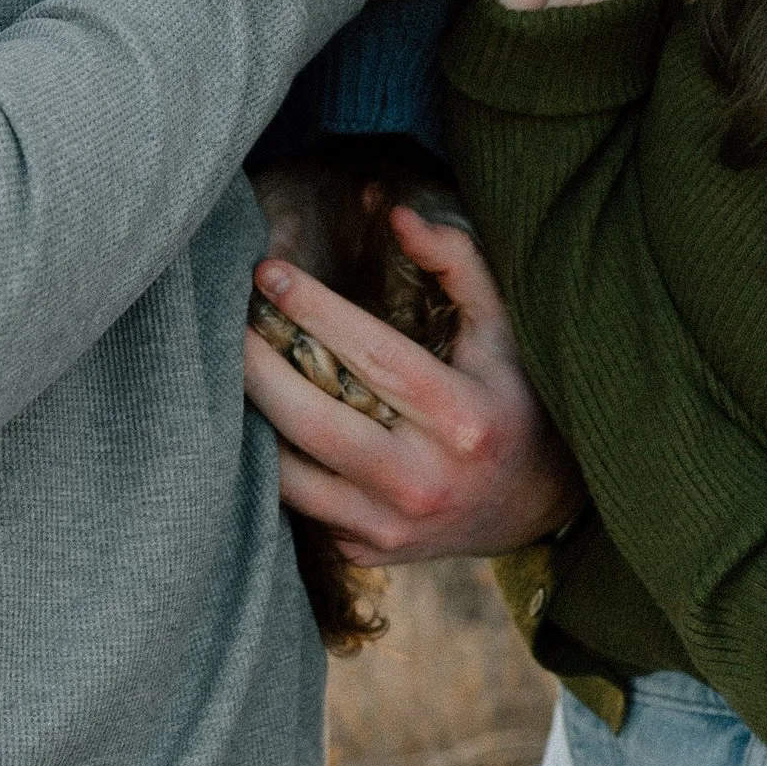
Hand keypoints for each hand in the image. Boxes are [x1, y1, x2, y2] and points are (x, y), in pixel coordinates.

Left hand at [243, 206, 581, 561]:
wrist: (537, 504)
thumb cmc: (515, 400)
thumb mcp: (503, 330)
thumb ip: (458, 264)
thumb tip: (397, 215)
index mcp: (462, 417)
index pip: (371, 355)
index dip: (313, 310)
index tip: (268, 274)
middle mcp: (424, 478)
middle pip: (313, 420)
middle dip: (259, 366)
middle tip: (229, 324)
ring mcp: (393, 524)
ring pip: (290, 475)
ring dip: (255, 421)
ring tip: (236, 374)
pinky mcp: (370, 551)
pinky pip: (301, 507)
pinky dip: (277, 465)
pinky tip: (265, 426)